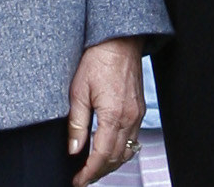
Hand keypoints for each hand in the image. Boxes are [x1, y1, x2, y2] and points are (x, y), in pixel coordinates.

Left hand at [67, 36, 144, 185]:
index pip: (101, 155)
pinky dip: (121, 150)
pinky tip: (109, 150)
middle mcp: (129, 117)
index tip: (77, 181)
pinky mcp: (140, 108)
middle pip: (116, 157)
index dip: (88, 173)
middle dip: (99, 172)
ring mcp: (137, 113)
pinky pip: (133, 138)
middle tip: (82, 179)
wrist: (120, 40)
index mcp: (113, 114)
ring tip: (94, 169)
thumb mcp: (78, 91)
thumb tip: (74, 150)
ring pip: (127, 150)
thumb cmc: (98, 60)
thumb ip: (77, 123)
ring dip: (111, 164)